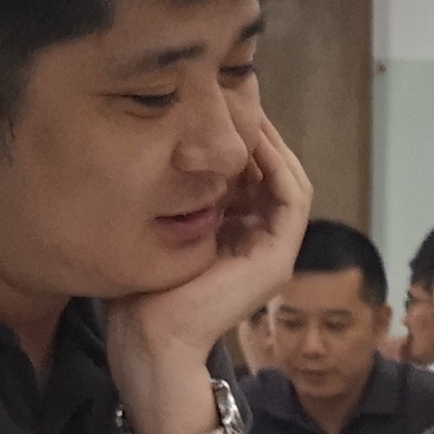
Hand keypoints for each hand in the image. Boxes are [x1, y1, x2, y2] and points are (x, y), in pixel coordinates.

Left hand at [105, 101, 315, 408]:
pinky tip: (252, 138)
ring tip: (246, 107)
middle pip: (272, 171)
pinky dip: (277, 164)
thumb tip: (158, 147)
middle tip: (235, 91)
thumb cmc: (140, 294)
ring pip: (288, 177)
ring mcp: (273, 251)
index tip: (213, 102)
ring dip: (271, 141)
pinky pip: (292, 196)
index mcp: (235, 237)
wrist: (150, 342)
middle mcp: (259, 242)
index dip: (238, 137)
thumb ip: (169, 194)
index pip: (250, 175)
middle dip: (257, 130)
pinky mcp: (277, 258)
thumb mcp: (154, 228)